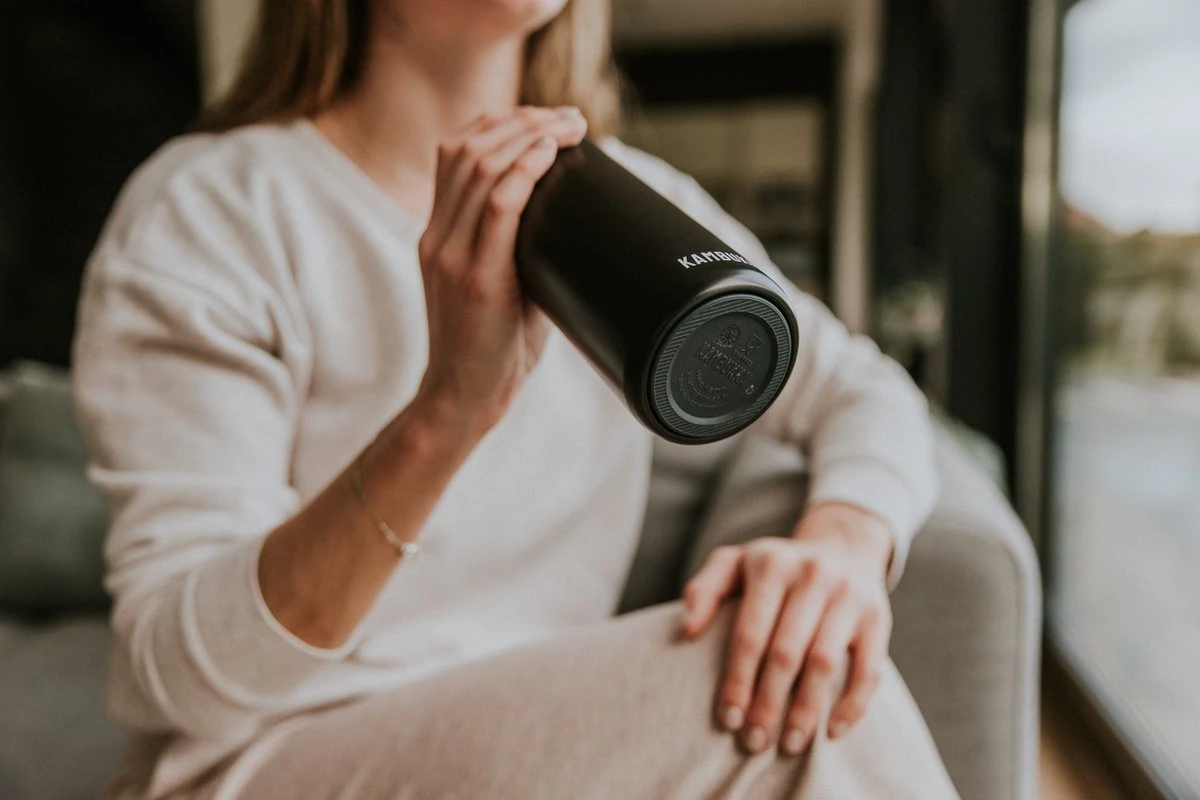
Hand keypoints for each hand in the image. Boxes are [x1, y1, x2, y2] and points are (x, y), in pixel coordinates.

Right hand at [415, 106, 587, 435]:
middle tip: (568, 117)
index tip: (544, 118)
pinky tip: (548, 154)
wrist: (461, 400)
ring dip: (530, 135)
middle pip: (468, 148)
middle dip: (523, 120)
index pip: (455, 153)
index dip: (499, 123)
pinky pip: (496, 208)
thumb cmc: (491, 350)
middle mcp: (438, 236)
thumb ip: (522, 252)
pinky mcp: (474, 278)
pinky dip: (524, 171)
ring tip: (568, 126)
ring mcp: (451, 255)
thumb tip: (579, 227)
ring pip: (480, 167)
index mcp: (438, 234)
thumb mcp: (501, 288)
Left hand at [681, 502, 893, 755]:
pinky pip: (869, 669)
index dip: (737, 680)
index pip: (750, 633)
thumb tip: (687, 630)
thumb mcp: (734, 562)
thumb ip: (705, 589)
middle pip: (785, 652)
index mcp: (771, 564)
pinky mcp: (877, 618)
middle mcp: (813, 575)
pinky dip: (853, 704)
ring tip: (790, 744)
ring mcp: (849, 596)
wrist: (843, 545)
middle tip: (753, 741)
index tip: (728, 719)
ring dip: (805, 710)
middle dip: (767, 703)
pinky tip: (833, 731)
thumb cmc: (776, 567)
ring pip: (824, 663)